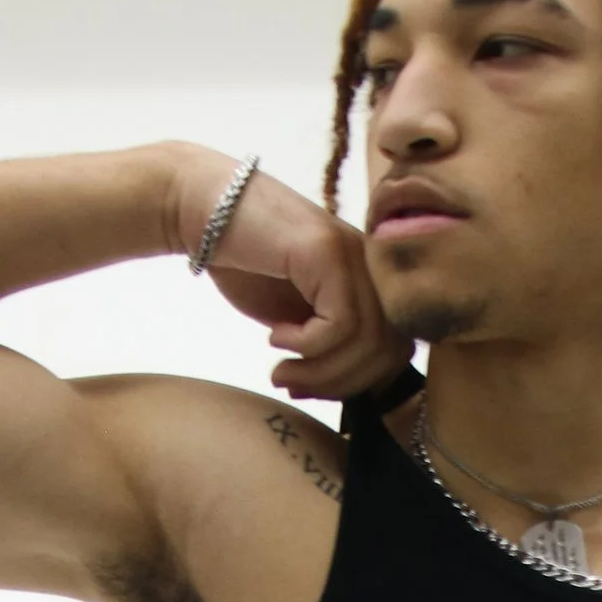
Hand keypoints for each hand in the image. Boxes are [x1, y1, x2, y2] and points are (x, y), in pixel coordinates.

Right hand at [179, 155, 410, 402]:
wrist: (205, 210)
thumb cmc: (248, 263)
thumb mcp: (298, 315)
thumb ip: (330, 342)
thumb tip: (352, 387)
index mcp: (372, 280)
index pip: (396, 349)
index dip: (359, 383)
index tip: (312, 391)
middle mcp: (372, 263)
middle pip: (388, 349)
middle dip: (340, 384)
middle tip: (294, 387)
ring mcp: (353, 252)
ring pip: (366, 340)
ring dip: (319, 371)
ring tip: (280, 372)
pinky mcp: (327, 250)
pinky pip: (340, 323)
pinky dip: (306, 344)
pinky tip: (275, 335)